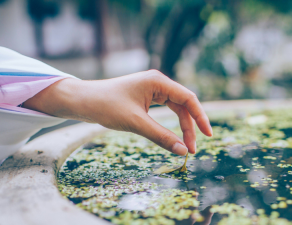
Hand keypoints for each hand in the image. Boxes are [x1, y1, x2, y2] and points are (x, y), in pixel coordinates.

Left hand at [23, 70, 212, 154]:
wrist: (83, 101)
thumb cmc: (107, 106)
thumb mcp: (136, 123)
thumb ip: (161, 137)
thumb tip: (182, 151)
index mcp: (158, 81)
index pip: (188, 98)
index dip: (201, 117)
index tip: (208, 135)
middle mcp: (157, 83)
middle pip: (183, 105)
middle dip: (190, 127)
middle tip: (191, 149)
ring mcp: (151, 89)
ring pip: (175, 109)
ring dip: (181, 127)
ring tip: (184, 146)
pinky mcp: (145, 97)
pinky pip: (164, 110)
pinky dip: (170, 124)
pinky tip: (173, 136)